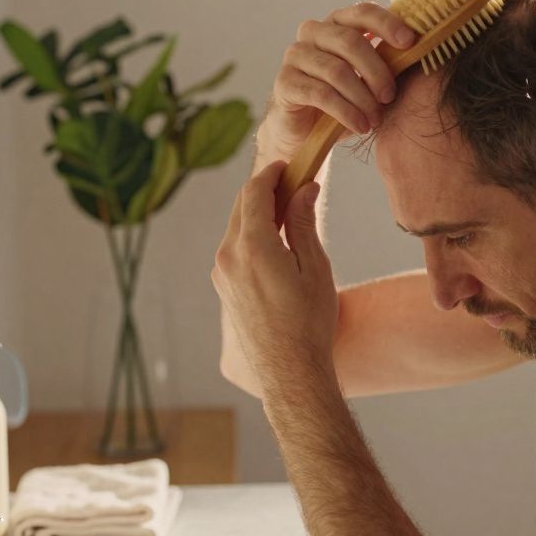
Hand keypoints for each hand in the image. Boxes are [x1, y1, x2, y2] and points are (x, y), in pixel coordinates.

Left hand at [211, 161, 337, 395]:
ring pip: (236, 227)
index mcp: (252, 246)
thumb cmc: (309, 321)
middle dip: (265, 190)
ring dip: (259, 214)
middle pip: (242, 206)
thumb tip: (304, 188)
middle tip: (294, 186)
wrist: (289, 369)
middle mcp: (228, 256)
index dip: (272, 173)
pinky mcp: (223, 287)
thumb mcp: (314, 266)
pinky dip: (252, 235)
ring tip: (289, 215)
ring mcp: (221, 272)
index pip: (254, 192)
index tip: (289, 166)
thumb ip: (303, 222)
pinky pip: (234, 248)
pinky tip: (276, 243)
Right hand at [261, 2, 416, 157]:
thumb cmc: (344, 99)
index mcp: (337, 23)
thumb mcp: (369, 78)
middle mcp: (312, 33)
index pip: (363, 12)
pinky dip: (346, 112)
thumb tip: (420, 49)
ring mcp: (295, 56)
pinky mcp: (285, 82)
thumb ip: (387, 60)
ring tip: (376, 119)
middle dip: (376, 71)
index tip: (410, 43)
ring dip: (362, 98)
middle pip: (350, 42)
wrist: (306, 131)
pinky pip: (321, 94)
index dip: (387, 24)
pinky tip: (360, 126)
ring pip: (337, 71)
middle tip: (390, 96)